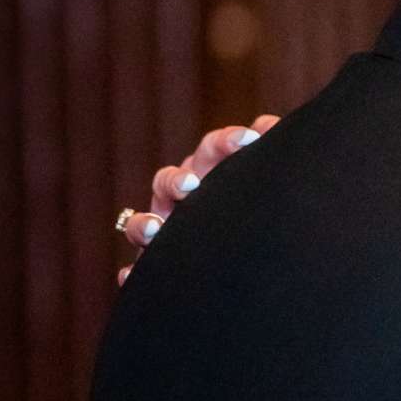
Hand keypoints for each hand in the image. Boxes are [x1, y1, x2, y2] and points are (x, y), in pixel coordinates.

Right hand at [115, 115, 277, 282]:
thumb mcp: (264, 188)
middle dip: (176, 180)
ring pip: (141, 224)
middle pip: (168, 181)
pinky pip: (137, 272)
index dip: (226, 142)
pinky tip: (131, 276)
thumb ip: (267, 159)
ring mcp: (163, 233)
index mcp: (212, 175)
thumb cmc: (259, 217)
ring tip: (155, 231)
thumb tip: (269, 124)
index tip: (248, 140)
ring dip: (144, 225)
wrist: (253, 267)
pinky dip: (133, 274)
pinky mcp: (155, 266)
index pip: (212, 150)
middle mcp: (181, 199)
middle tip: (190, 185)